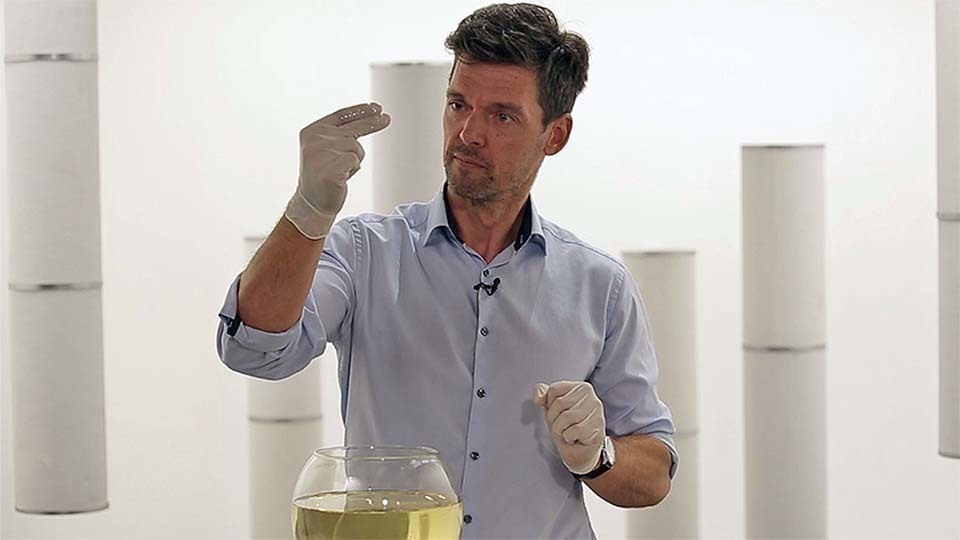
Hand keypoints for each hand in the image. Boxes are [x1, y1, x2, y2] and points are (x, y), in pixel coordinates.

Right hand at [284, 103, 390, 238]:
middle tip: (387, 118)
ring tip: (340, 171)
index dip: (361, 110)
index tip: (376, 107)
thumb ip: (340, 134)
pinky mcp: (332, 167)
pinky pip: (355, 161)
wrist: (312, 202)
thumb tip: (369, 119)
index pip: (341, 115)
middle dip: (373, 122)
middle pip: (353, 127)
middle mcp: (316, 138)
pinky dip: (353, 170)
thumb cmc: (322, 175)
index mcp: (313, 131)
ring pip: (356, 147)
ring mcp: (323, 152)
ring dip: (354, 160)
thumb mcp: (327, 148)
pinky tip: (341, 177)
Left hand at [533, 380, 605, 474]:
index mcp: (580, 387)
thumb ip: (542, 393)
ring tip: (568, 432)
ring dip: (561, 429)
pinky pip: (574, 430)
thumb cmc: (567, 427)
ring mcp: (597, 410)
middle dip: (554, 419)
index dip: (549, 405)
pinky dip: (569, 437)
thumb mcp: (551, 407)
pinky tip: (576, 438)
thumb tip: (538, 398)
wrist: (579, 451)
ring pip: (566, 417)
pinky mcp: (598, 426)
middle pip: (559, 403)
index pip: (554, 390)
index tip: (557, 413)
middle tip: (562, 426)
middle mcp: (591, 395)